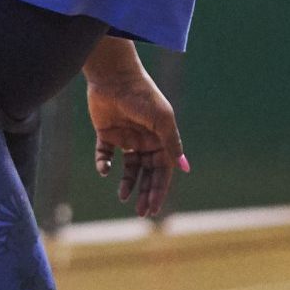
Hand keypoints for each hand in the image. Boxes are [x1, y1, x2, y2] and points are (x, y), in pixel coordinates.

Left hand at [87, 70, 185, 218]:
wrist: (114, 77)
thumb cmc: (142, 96)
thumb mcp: (161, 120)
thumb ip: (172, 144)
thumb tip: (185, 168)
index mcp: (161, 138)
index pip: (163, 170)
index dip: (159, 190)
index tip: (154, 208)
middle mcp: (145, 139)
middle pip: (147, 172)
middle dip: (145, 192)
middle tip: (141, 212)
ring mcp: (125, 137)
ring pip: (128, 168)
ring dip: (127, 183)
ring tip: (123, 196)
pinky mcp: (106, 133)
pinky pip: (105, 155)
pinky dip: (104, 164)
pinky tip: (105, 169)